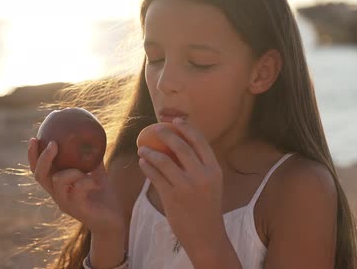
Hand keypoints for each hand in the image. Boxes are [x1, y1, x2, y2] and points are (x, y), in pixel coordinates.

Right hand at [27, 138, 124, 234]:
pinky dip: (86, 181)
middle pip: (40, 175)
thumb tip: (94, 136)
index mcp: (59, 185)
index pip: (39, 170)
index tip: (33, 138)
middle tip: (52, 144)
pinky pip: (77, 190)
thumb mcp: (98, 173)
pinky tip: (96, 181)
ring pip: (58, 181)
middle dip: (43, 158)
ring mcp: (65, 203)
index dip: (33, 156)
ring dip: (72, 171)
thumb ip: (92, 158)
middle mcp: (58, 195)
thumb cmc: (104, 196)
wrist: (113, 220)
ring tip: (86, 171)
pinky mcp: (77, 209)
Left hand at [137, 118, 226, 256]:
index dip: (187, 128)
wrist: (206, 235)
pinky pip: (155, 176)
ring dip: (150, 151)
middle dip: (165, 133)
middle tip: (155, 128)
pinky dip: (147, 166)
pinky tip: (142, 163)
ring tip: (142, 148)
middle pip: (181, 146)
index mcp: (214, 170)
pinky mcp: (172, 197)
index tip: (175, 121)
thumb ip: (200, 165)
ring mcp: (186, 187)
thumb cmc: (206, 206)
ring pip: (164, 160)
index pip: (200, 141)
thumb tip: (181, 143)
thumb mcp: (211, 184)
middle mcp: (202, 176)